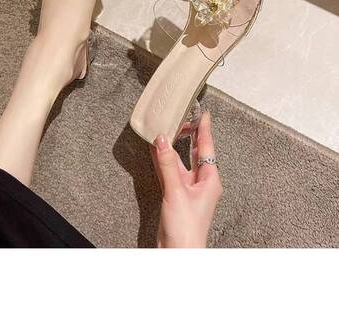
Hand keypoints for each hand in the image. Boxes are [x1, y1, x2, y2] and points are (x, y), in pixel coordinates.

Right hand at [151, 112, 221, 247]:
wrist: (179, 253)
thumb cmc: (187, 228)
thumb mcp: (176, 192)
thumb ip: (167, 164)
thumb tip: (163, 139)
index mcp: (210, 179)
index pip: (206, 147)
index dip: (204, 129)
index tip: (204, 113)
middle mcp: (201, 182)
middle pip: (194, 152)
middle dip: (189, 134)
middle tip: (183, 116)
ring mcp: (188, 189)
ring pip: (179, 162)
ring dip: (173, 147)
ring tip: (167, 128)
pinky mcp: (176, 196)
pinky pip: (170, 173)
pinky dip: (163, 161)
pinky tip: (157, 150)